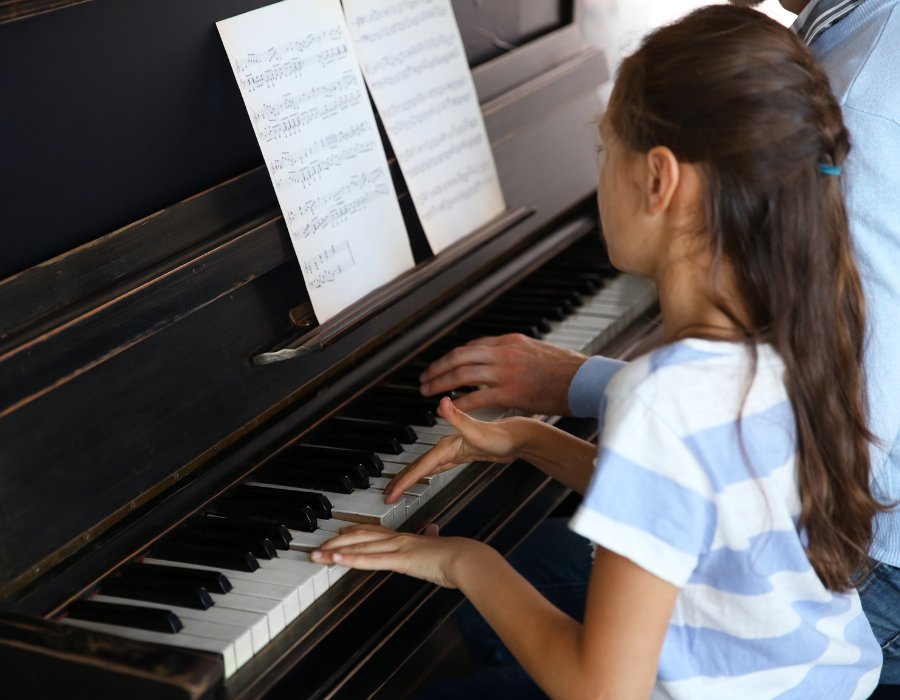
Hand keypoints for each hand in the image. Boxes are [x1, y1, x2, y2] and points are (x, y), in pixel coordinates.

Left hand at [310, 523, 484, 588]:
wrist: (465, 558)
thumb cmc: (456, 556)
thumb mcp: (440, 545)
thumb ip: (433, 537)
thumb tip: (435, 530)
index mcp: (406, 538)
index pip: (375, 531)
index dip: (355, 531)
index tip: (340, 532)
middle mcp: (398, 539)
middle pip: (361, 537)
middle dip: (337, 542)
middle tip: (318, 546)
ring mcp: (397, 548)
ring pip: (359, 547)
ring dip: (335, 551)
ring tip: (316, 555)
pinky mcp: (399, 560)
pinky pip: (370, 560)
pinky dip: (350, 559)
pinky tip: (335, 559)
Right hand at [384, 396, 538, 502]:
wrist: (516, 438)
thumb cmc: (500, 436)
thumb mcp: (477, 430)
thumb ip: (457, 418)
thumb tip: (442, 401)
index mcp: (446, 445)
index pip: (419, 466)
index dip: (403, 481)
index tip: (390, 494)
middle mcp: (445, 447)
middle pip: (417, 467)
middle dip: (400, 481)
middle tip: (385, 495)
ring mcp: (451, 452)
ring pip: (424, 467)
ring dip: (409, 477)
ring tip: (396, 487)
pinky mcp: (459, 456)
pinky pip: (436, 467)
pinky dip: (424, 474)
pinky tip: (423, 476)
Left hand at [419, 333, 587, 414]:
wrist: (585, 380)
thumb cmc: (570, 370)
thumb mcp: (540, 351)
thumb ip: (519, 355)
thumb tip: (510, 360)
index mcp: (511, 341)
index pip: (473, 346)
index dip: (454, 357)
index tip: (444, 365)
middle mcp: (504, 353)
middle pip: (460, 356)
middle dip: (439, 367)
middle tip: (425, 377)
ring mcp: (506, 372)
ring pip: (462, 374)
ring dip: (441, 383)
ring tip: (428, 391)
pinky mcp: (510, 393)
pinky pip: (476, 397)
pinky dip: (459, 402)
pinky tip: (449, 408)